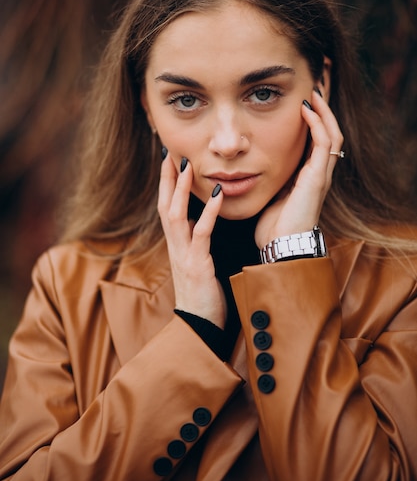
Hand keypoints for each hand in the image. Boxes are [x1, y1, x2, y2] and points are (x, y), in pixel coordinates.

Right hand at [158, 153, 225, 327]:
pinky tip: (217, 194)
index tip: (170, 160)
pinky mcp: (197, 265)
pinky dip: (209, 212)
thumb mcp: (196, 264)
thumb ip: (195, 242)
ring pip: (176, 215)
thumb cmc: (202, 296)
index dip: (167, 184)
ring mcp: (184, 255)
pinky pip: (201, 233)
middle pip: (165, 205)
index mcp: (176, 245)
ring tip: (186, 165)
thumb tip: (196, 223)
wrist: (199, 328)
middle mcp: (175, 246)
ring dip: (180, 189)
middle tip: (171, 153)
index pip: (168, 207)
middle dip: (167, 179)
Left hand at [255, 89, 343, 248]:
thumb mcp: (270, 196)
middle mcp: (319, 173)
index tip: (302, 101)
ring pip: (331, 134)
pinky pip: (323, 143)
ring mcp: (321, 175)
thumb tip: (247, 168)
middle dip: (323, 110)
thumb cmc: (274, 226)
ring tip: (314, 91)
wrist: (281, 246)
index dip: (314, 121)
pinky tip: (307, 109)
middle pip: (330, 133)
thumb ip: (268, 180)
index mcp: (307, 177)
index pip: (317, 141)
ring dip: (323, 111)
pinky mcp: (317, 177)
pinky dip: (317, 123)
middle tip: (314, 88)